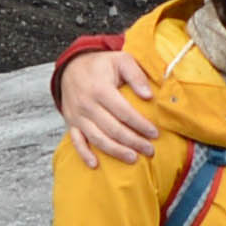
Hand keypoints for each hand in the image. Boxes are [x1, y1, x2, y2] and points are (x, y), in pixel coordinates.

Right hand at [62, 47, 155, 166]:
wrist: (71, 66)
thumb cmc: (101, 65)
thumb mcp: (121, 60)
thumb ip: (136, 75)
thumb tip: (148, 96)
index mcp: (100, 89)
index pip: (124, 112)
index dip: (140, 125)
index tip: (154, 133)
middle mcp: (87, 105)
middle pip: (113, 129)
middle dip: (133, 142)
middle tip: (149, 150)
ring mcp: (77, 115)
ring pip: (97, 138)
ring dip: (116, 151)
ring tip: (133, 158)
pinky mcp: (71, 122)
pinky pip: (76, 141)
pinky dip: (84, 154)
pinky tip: (95, 165)